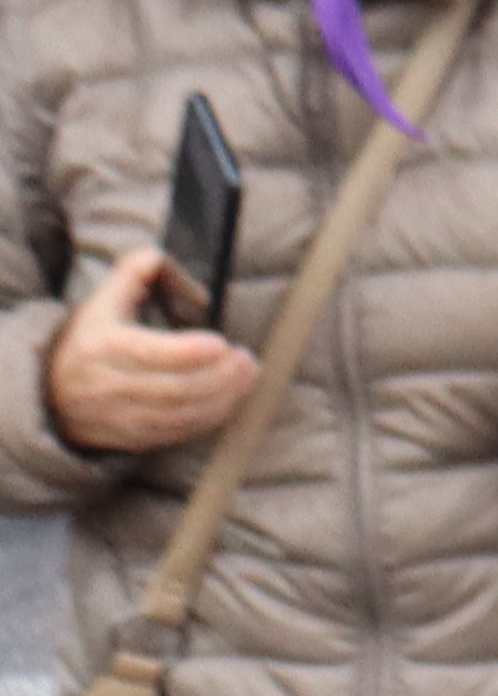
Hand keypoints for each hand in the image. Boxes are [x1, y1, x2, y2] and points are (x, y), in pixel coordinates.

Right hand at [44, 247, 262, 455]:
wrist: (52, 395)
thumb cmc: (89, 343)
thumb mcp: (101, 305)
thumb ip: (130, 276)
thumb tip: (156, 256)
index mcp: (101, 349)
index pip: (148, 354)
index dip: (188, 351)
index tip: (221, 342)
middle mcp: (107, 387)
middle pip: (173, 388)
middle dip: (218, 376)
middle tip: (247, 359)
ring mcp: (120, 417)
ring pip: (180, 415)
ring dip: (222, 397)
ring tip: (247, 373)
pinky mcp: (133, 440)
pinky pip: (178, 433)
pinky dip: (210, 417)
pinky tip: (231, 397)